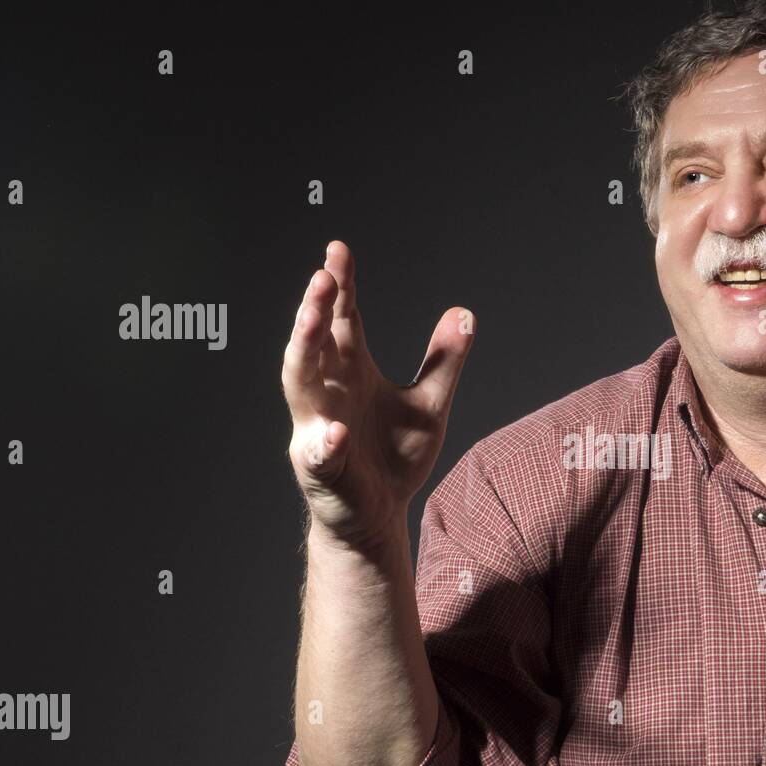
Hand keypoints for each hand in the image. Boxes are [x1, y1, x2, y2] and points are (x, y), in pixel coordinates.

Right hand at [282, 240, 474, 551]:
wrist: (380, 515)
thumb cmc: (394, 456)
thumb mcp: (430, 404)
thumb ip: (444, 361)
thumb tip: (465, 313)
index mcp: (351, 371)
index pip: (343, 319)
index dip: (341, 286)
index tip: (339, 250)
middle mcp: (328, 391)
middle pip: (315, 341)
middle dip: (317, 307)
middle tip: (324, 276)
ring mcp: (318, 427)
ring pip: (300, 383)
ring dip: (303, 350)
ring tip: (312, 319)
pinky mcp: (321, 467)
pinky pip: (320, 452)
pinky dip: (326, 442)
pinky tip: (336, 432)